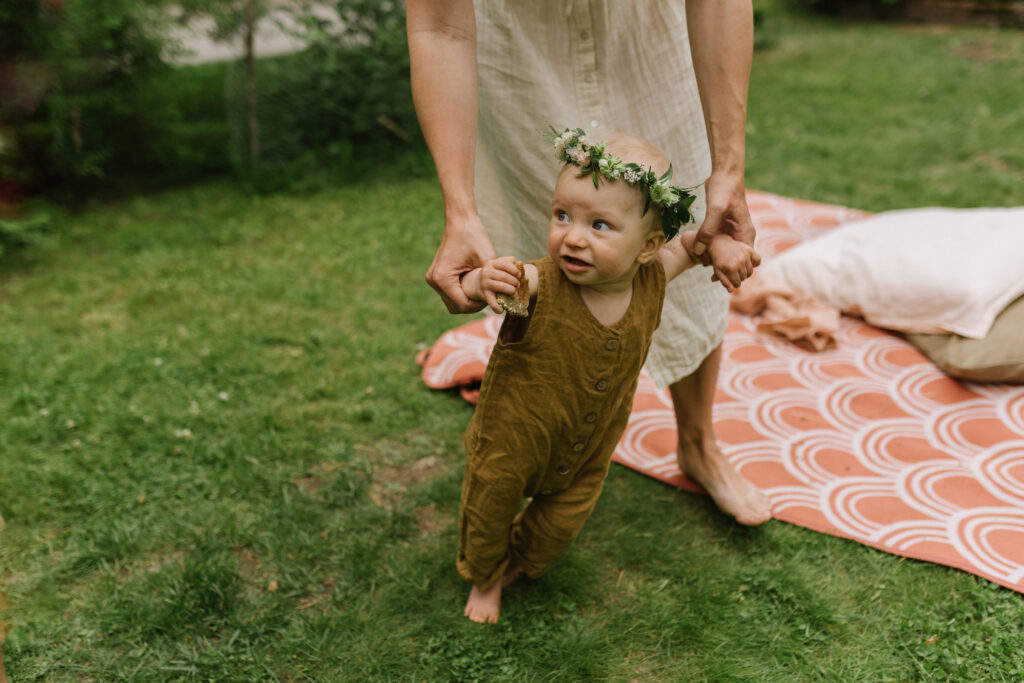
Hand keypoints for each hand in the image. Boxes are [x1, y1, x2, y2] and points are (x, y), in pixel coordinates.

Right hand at [426, 214, 496, 312]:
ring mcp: (432, 279)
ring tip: (482, 295)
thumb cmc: (474, 236)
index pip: (463, 305)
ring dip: (467, 302)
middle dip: (473, 306)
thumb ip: (492, 281)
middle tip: (488, 299)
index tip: (492, 300)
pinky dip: (461, 294)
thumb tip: (502, 298)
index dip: (479, 306)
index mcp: (443, 278)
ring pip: (451, 303)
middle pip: (455, 307)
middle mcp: (434, 281)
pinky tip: (474, 289)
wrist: (460, 221)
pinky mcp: (435, 276)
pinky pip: (449, 294)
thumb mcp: (487, 260)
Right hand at [467, 256, 521, 313]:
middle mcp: (486, 272)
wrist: (479, 283)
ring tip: (514, 292)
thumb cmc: (495, 274)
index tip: (519, 275)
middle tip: (518, 285)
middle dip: (514, 281)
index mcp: (491, 263)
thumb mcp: (499, 266)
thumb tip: (520, 264)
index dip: (514, 270)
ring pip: (501, 287)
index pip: (505, 265)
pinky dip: (498, 308)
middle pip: (504, 277)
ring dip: (511, 290)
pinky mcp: (485, 295)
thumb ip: (509, 263)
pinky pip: (492, 302)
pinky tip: (502, 310)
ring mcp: (485, 284)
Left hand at [691, 170, 759, 288]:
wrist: (724, 173)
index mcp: (746, 233)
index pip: (745, 261)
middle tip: (710, 275)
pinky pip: (717, 244)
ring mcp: (732, 232)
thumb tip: (699, 251)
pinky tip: (699, 254)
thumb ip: (708, 230)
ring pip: (725, 253)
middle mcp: (741, 235)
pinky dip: (710, 250)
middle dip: (724, 268)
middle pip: (735, 260)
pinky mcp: (722, 227)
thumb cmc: (724, 189)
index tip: (720, 277)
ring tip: (703, 265)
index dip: (734, 271)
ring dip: (716, 260)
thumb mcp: (716, 210)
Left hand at [706, 234, 757, 291]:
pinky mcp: (749, 250)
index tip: (730, 279)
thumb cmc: (718, 259)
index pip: (737, 283)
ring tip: (739, 269)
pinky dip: (755, 263)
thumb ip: (724, 281)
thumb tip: (731, 291)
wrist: (719, 243)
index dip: (733, 283)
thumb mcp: (718, 271)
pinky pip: (758, 260)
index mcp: (731, 268)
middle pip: (744, 277)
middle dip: (739, 277)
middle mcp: (739, 261)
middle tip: (733, 273)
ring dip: (746, 272)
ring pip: (750, 271)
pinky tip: (749, 264)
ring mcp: (745, 255)